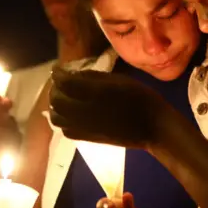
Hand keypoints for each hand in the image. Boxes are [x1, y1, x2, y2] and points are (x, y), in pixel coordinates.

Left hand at [49, 68, 168, 148]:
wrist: (152, 128)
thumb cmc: (141, 99)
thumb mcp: (120, 79)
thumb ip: (93, 77)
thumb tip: (73, 74)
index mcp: (94, 93)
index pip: (64, 82)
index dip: (58, 73)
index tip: (58, 68)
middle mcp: (84, 111)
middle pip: (56, 100)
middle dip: (54, 89)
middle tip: (61, 82)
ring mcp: (84, 127)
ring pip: (56, 117)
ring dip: (56, 106)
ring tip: (64, 98)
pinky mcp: (87, 139)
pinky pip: (65, 130)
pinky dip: (63, 120)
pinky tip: (71, 114)